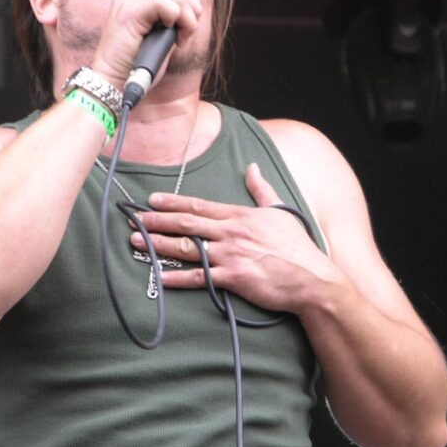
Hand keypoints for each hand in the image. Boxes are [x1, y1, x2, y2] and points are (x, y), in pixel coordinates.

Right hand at [90, 0, 206, 86]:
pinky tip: (175, 39)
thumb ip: (172, 15)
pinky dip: (180, 21)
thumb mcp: (160, 34)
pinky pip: (167, 4)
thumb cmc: (135, 64)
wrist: (114, 82)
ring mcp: (127, 2)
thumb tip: (194, 0)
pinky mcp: (129, 13)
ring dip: (188, 15)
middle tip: (190, 23)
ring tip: (182, 35)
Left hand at [128, 163, 345, 315]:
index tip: (152, 199)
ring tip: (136, 242)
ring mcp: (230, 255)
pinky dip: (178, 278)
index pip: (199, 205)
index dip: (173, 201)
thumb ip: (262, 189)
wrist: (312, 278)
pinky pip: (200, 277)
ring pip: (187, 248)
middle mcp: (231, 232)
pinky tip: (160, 278)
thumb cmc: (297, 247)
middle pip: (186, 223)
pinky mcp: (233, 277)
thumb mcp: (280, 210)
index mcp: (239, 215)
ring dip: (159, 245)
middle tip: (134, 218)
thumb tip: (252, 168)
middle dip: (157, 220)